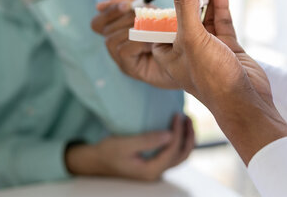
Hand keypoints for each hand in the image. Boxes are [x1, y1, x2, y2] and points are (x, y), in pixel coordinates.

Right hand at [65, 114, 194, 180]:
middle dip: (189, 136)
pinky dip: (180, 140)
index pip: (172, 150)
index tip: (177, 114)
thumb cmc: (108, 152)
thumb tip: (170, 135)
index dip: (178, 132)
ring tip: (186, 120)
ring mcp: (157, 167)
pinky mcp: (155, 161)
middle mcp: (157, 171)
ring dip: (187, 138)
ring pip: (181, 155)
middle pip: (182, 155)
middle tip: (187, 117)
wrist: (97, 160)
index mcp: (150, 170)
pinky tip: (178, 128)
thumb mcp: (125, 144)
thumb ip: (147, 140)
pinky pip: (174, 153)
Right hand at [91, 0, 169, 86]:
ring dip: (131, 28)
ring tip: (151, 29)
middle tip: (138, 11)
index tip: (127, 4)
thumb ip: (138, 2)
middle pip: (97, 25)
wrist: (193, 59)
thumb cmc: (175, 35)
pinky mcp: (128, 68)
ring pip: (110, 37)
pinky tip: (153, 43)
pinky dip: (138, 42)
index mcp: (119, 26)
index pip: (100, 15)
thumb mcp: (154, 13)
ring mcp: (120, 57)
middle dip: (119, 15)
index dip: (109, 7)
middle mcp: (116, 41)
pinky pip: (122, 50)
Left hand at [149, 0, 272, 106]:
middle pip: (184, 15)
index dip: (164, 0)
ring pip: (205, 16)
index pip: (159, 21)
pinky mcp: (227, 48)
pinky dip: (221, 5)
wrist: (246, 103)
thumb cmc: (211, 77)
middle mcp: (186, 50)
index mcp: (167, 53)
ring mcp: (208, 49)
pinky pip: (221, 21)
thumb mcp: (191, 37)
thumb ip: (186, 4)